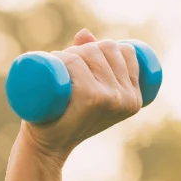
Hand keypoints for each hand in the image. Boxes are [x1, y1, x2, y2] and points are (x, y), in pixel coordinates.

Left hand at [20, 28, 143, 166]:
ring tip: (55, 65)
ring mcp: (109, 98)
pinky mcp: (90, 98)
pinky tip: (56, 61)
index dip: (102, 47)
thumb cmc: (65, 118)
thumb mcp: (86, 90)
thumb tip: (83, 33)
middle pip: (106, 49)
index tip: (82, 59)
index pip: (125, 52)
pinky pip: (76, 64)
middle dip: (82, 49)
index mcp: (135, 98)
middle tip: (62, 64)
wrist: (46, 147)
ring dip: (68, 53)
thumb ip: (89, 61)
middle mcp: (127, 98)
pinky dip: (64, 59)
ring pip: (88, 54)